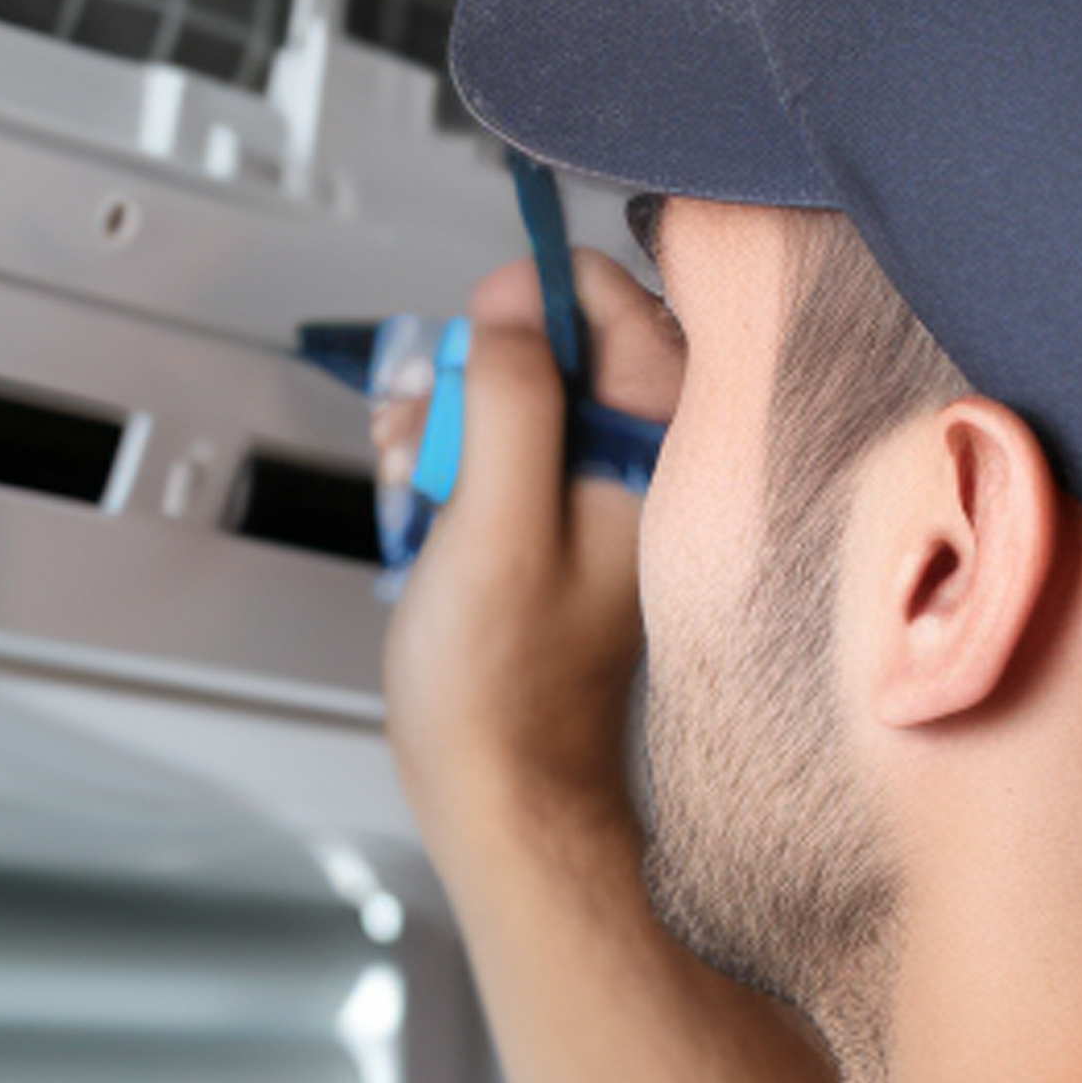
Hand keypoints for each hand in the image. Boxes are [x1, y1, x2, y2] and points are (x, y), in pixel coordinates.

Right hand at [380, 239, 684, 851]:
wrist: (501, 782)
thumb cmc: (504, 681)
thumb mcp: (496, 518)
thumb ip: (514, 396)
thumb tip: (514, 300)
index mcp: (660, 449)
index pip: (618, 300)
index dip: (530, 303)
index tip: (475, 343)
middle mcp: (645, 460)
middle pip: (559, 339)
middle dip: (477, 368)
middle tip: (433, 429)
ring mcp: (603, 488)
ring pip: (520, 392)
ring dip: (451, 417)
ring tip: (421, 478)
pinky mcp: (562, 516)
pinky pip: (505, 445)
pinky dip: (455, 459)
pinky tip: (430, 502)